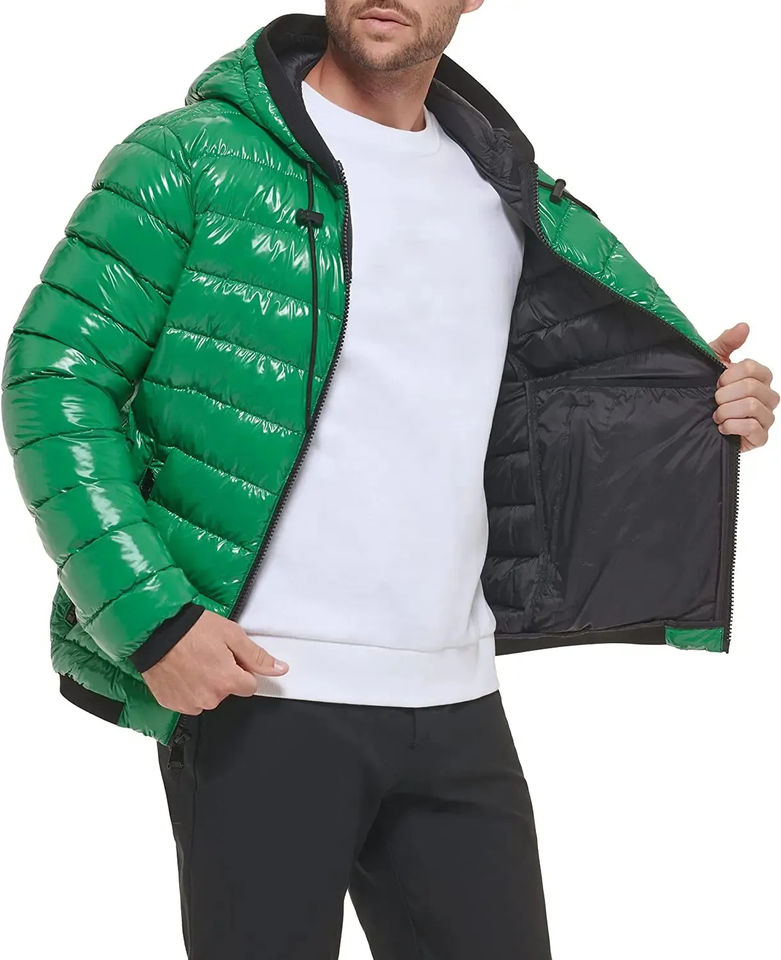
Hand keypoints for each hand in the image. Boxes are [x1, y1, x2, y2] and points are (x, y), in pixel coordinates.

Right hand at [141, 609, 288, 713]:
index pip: (249, 686)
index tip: (229, 658)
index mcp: (227, 681)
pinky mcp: (172, 703)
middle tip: (208, 655)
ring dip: (203, 683)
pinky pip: (188, 700)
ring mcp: (189, 703)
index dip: (242, 670)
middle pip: (227, 691)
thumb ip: (257, 656)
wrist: (155, 630)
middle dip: (222, 676)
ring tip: (192, 661)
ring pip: (207, 697)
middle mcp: (209, 698)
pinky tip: (181, 670)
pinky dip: (186, 688)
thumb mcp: (231, 635)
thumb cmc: (191, 629)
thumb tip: (280, 669)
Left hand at [709, 322, 777, 451]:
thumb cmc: (705, 390)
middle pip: (752, 388)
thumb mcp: (711, 362)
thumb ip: (727, 343)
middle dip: (725, 395)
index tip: (716, 382)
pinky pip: (755, 429)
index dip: (729, 375)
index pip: (753, 368)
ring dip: (727, 411)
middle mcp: (767, 396)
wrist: (692, 420)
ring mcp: (766, 418)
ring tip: (716, 415)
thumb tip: (743, 326)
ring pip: (753, 407)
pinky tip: (722, 427)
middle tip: (714, 401)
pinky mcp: (760, 438)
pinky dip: (733, 426)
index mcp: (759, 377)